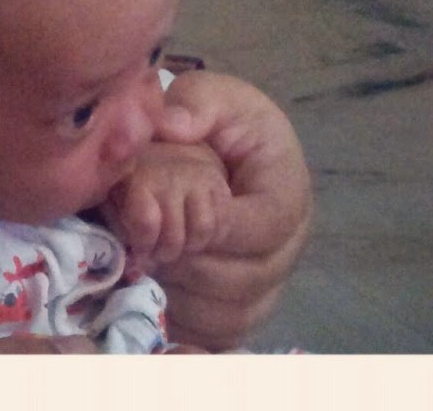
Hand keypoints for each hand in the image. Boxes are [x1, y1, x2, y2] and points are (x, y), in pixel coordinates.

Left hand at [127, 71, 312, 351]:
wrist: (233, 148)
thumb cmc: (226, 122)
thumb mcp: (215, 97)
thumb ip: (195, 104)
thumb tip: (171, 125)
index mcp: (288, 194)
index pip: (261, 228)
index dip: (214, 227)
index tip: (170, 214)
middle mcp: (288, 247)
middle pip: (245, 279)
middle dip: (189, 263)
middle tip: (143, 243)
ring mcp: (270, 283)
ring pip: (231, 313)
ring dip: (182, 294)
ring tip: (146, 263)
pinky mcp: (246, 307)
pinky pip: (221, 334)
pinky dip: (185, 320)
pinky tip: (155, 290)